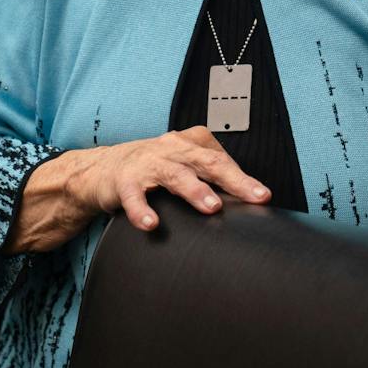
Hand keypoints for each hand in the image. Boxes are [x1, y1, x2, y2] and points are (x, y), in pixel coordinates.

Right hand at [71, 125, 269, 231]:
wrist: (104, 169)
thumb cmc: (152, 167)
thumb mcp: (183, 163)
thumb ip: (208, 176)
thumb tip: (244, 198)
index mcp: (188, 144)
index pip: (221, 160)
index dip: (243, 178)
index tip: (263, 196)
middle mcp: (171, 149)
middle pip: (206, 161)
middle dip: (232, 179)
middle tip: (253, 196)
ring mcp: (148, 163)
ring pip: (175, 174)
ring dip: (194, 189)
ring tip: (212, 206)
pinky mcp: (124, 181)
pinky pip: (134, 197)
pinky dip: (142, 210)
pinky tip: (151, 224)